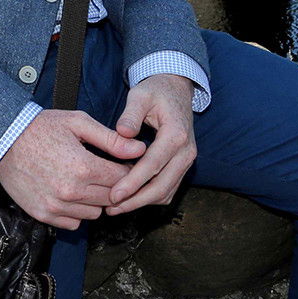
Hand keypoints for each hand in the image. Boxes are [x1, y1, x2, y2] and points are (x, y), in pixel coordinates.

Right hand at [0, 110, 145, 229]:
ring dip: (95, 200)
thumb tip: (140, 149)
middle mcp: (72, 191)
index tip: (121, 163)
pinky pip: (74, 222)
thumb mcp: (78, 123)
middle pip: (111, 198)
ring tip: (85, 182)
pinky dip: (77, 211)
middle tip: (104, 172)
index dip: (126, 170)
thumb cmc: (41, 127)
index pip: (122, 178)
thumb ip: (111, 139)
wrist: (3, 140)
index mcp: (84, 166)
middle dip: (113, 186)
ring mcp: (57, 206)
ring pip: (95, 213)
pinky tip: (70, 194)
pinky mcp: (44, 215)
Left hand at [105, 74, 197, 214]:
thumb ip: (131, 114)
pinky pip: (168, 188)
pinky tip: (129, 197)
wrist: (176, 90)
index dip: (132, 183)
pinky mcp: (182, 166)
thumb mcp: (140, 95)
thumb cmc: (156, 91)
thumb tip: (123, 133)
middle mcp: (186, 152)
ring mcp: (186, 160)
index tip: (113, 195)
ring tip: (116, 206)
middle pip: (161, 186)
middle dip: (135, 201)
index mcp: (176, 134)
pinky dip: (150, 196)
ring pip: (165, 192)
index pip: (152, 165)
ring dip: (142, 202)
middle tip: (111, 208)